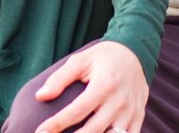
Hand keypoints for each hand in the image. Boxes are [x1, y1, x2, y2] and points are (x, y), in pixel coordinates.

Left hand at [33, 40, 147, 132]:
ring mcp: (130, 112)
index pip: (77, 111)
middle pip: (92, 130)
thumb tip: (40, 96)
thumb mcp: (81, 60)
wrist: (136, 53)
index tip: (40, 132)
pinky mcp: (138, 118)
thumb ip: (60, 78)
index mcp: (104, 85)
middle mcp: (119, 101)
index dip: (57, 124)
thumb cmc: (104, 57)